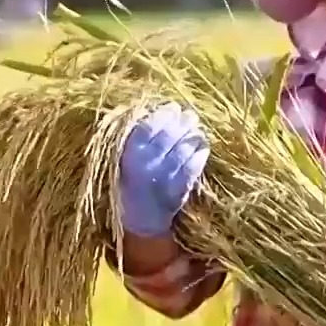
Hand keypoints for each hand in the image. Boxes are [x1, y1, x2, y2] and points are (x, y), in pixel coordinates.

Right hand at [118, 103, 208, 237]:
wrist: (137, 219)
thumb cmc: (128, 183)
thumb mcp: (123, 160)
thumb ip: (136, 139)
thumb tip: (157, 111)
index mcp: (128, 155)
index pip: (148, 127)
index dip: (163, 114)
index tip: (172, 107)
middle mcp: (145, 165)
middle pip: (169, 136)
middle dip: (182, 122)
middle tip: (190, 114)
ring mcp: (164, 178)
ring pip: (184, 149)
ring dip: (193, 135)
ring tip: (197, 129)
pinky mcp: (179, 190)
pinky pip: (193, 166)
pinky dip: (200, 154)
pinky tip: (202, 147)